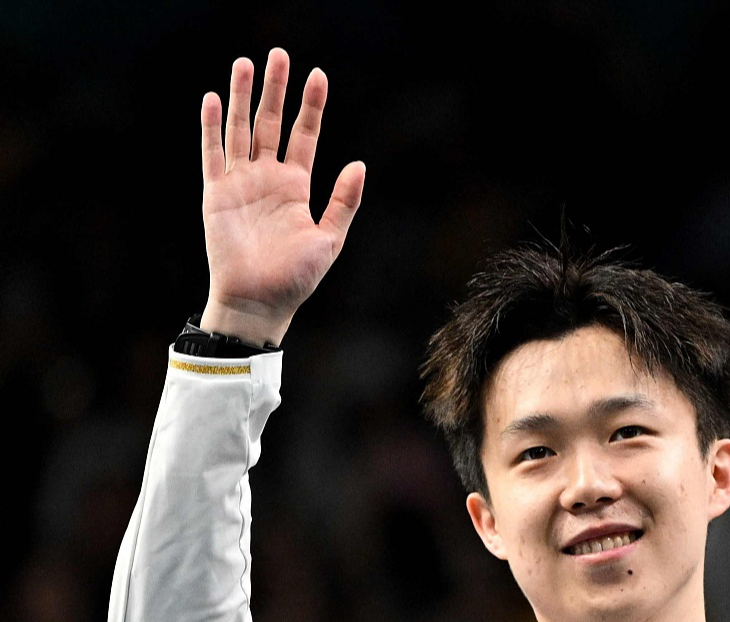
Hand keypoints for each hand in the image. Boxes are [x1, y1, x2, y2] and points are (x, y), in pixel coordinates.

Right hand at [198, 49, 365, 345]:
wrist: (259, 302)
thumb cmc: (295, 278)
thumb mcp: (329, 239)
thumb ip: (343, 201)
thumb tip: (359, 164)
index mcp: (297, 186)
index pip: (305, 135)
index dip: (311, 106)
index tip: (318, 75)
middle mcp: (268, 178)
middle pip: (272, 123)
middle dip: (276, 89)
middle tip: (279, 54)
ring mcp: (240, 183)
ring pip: (241, 130)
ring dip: (243, 97)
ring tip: (245, 63)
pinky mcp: (216, 194)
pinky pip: (213, 155)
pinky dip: (211, 128)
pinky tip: (213, 100)